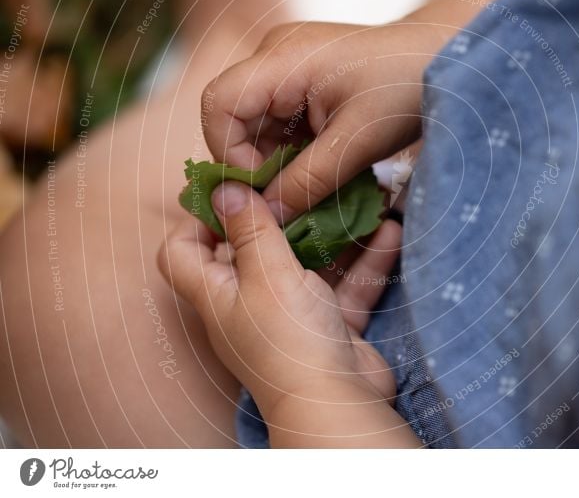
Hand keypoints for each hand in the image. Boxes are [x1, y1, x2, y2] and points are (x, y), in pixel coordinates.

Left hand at [158, 181, 401, 421]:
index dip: (196, 219)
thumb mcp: (266, 275)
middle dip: (279, 215)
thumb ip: (249, 229)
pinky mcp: (329, 326)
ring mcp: (291, 316)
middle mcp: (248, 304)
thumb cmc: (289, 340)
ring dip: (332, 234)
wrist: (337, 405)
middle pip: (251, 250)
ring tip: (357, 199)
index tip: (229, 190)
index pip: (181, 252)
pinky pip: (345, 287)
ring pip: (307, 265)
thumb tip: (222, 187)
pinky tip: (391, 232)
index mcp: (216, 294)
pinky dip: (366, 263)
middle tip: (302, 181)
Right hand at [201, 20, 451, 222]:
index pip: (218, 105)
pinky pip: (282, 122)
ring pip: (258, 126)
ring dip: (278, 162)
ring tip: (312, 188)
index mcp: (280, 58)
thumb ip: (306, 182)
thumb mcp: (356, 143)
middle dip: (256, 164)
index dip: (228, 153)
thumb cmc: (406, 88)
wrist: (446, 55)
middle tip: (289, 199)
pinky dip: (295, 152)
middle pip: (235, 118)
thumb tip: (267, 219)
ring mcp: (289, 66)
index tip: (266, 189)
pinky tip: (322, 170)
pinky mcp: (305, 80)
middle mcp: (275, 56)